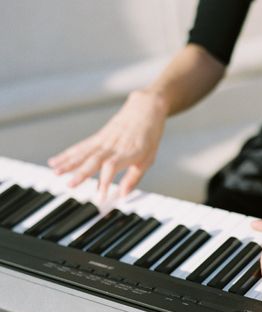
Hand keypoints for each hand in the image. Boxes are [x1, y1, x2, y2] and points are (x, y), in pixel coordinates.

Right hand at [48, 89, 167, 200]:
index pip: (112, 167)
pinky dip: (67, 154)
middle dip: (81, 173)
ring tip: (55, 172)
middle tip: (70, 185)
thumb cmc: (149, 136)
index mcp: (129, 152)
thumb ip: (134, 178)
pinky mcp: (98, 136)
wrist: (145, 109)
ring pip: (84, 152)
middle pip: (94, 160)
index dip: (105, 181)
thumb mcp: (149, 159)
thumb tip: (123, 195)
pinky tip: (55, 161)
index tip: (100, 196)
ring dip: (68, 163)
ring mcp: (104, 140)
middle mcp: (114, 145)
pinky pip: (81, 147)